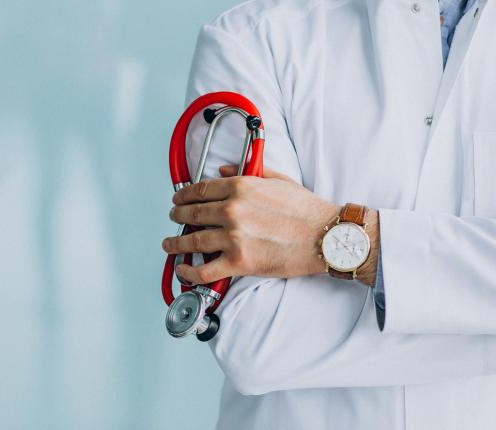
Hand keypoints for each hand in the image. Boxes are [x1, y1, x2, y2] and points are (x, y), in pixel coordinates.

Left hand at [162, 165, 341, 283]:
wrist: (325, 237)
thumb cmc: (306, 210)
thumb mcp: (278, 180)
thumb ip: (249, 172)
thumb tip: (224, 170)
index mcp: (240, 188)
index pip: (201, 190)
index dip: (184, 195)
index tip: (178, 199)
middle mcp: (232, 211)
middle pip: (192, 213)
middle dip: (178, 215)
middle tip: (173, 218)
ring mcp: (233, 238)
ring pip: (192, 241)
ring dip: (176, 243)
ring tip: (169, 244)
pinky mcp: (239, 262)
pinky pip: (205, 270)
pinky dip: (189, 272)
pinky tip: (183, 270)